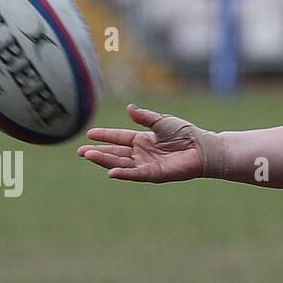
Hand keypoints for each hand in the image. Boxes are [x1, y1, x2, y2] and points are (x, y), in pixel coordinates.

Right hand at [76, 105, 204, 181]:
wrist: (202, 147)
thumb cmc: (184, 133)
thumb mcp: (161, 121)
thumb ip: (144, 117)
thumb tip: (129, 108)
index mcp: (142, 140)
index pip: (119, 138)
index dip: (104, 136)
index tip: (89, 135)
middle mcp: (142, 153)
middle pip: (116, 153)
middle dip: (98, 152)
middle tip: (81, 151)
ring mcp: (147, 164)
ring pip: (121, 163)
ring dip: (105, 161)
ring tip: (89, 156)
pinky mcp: (155, 174)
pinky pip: (136, 174)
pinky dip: (124, 174)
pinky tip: (111, 172)